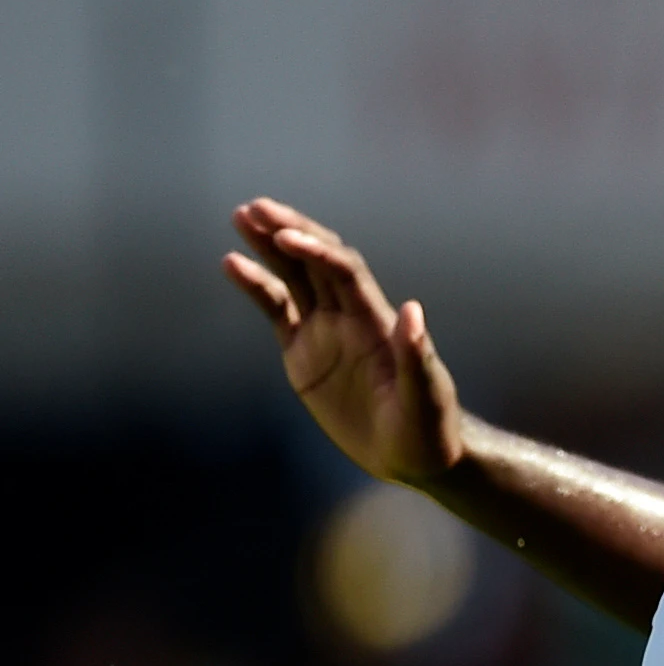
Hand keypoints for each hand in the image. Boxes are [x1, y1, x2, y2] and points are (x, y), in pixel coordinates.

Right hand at [221, 199, 465, 485]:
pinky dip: (257, 286)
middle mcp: (350, 318)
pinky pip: (277, 310)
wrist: (416, 458)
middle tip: (256, 207)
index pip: (343, 272)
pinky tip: (232, 263)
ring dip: (269, 247)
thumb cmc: (429, 429)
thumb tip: (413, 311)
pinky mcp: (304, 353)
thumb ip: (417, 358)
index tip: (285, 237)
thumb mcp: (426, 398)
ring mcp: (326, 332)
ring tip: (241, 216)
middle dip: (290, 231)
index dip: (317, 251)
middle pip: (317, 261)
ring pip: (295, 277)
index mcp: (377, 322)